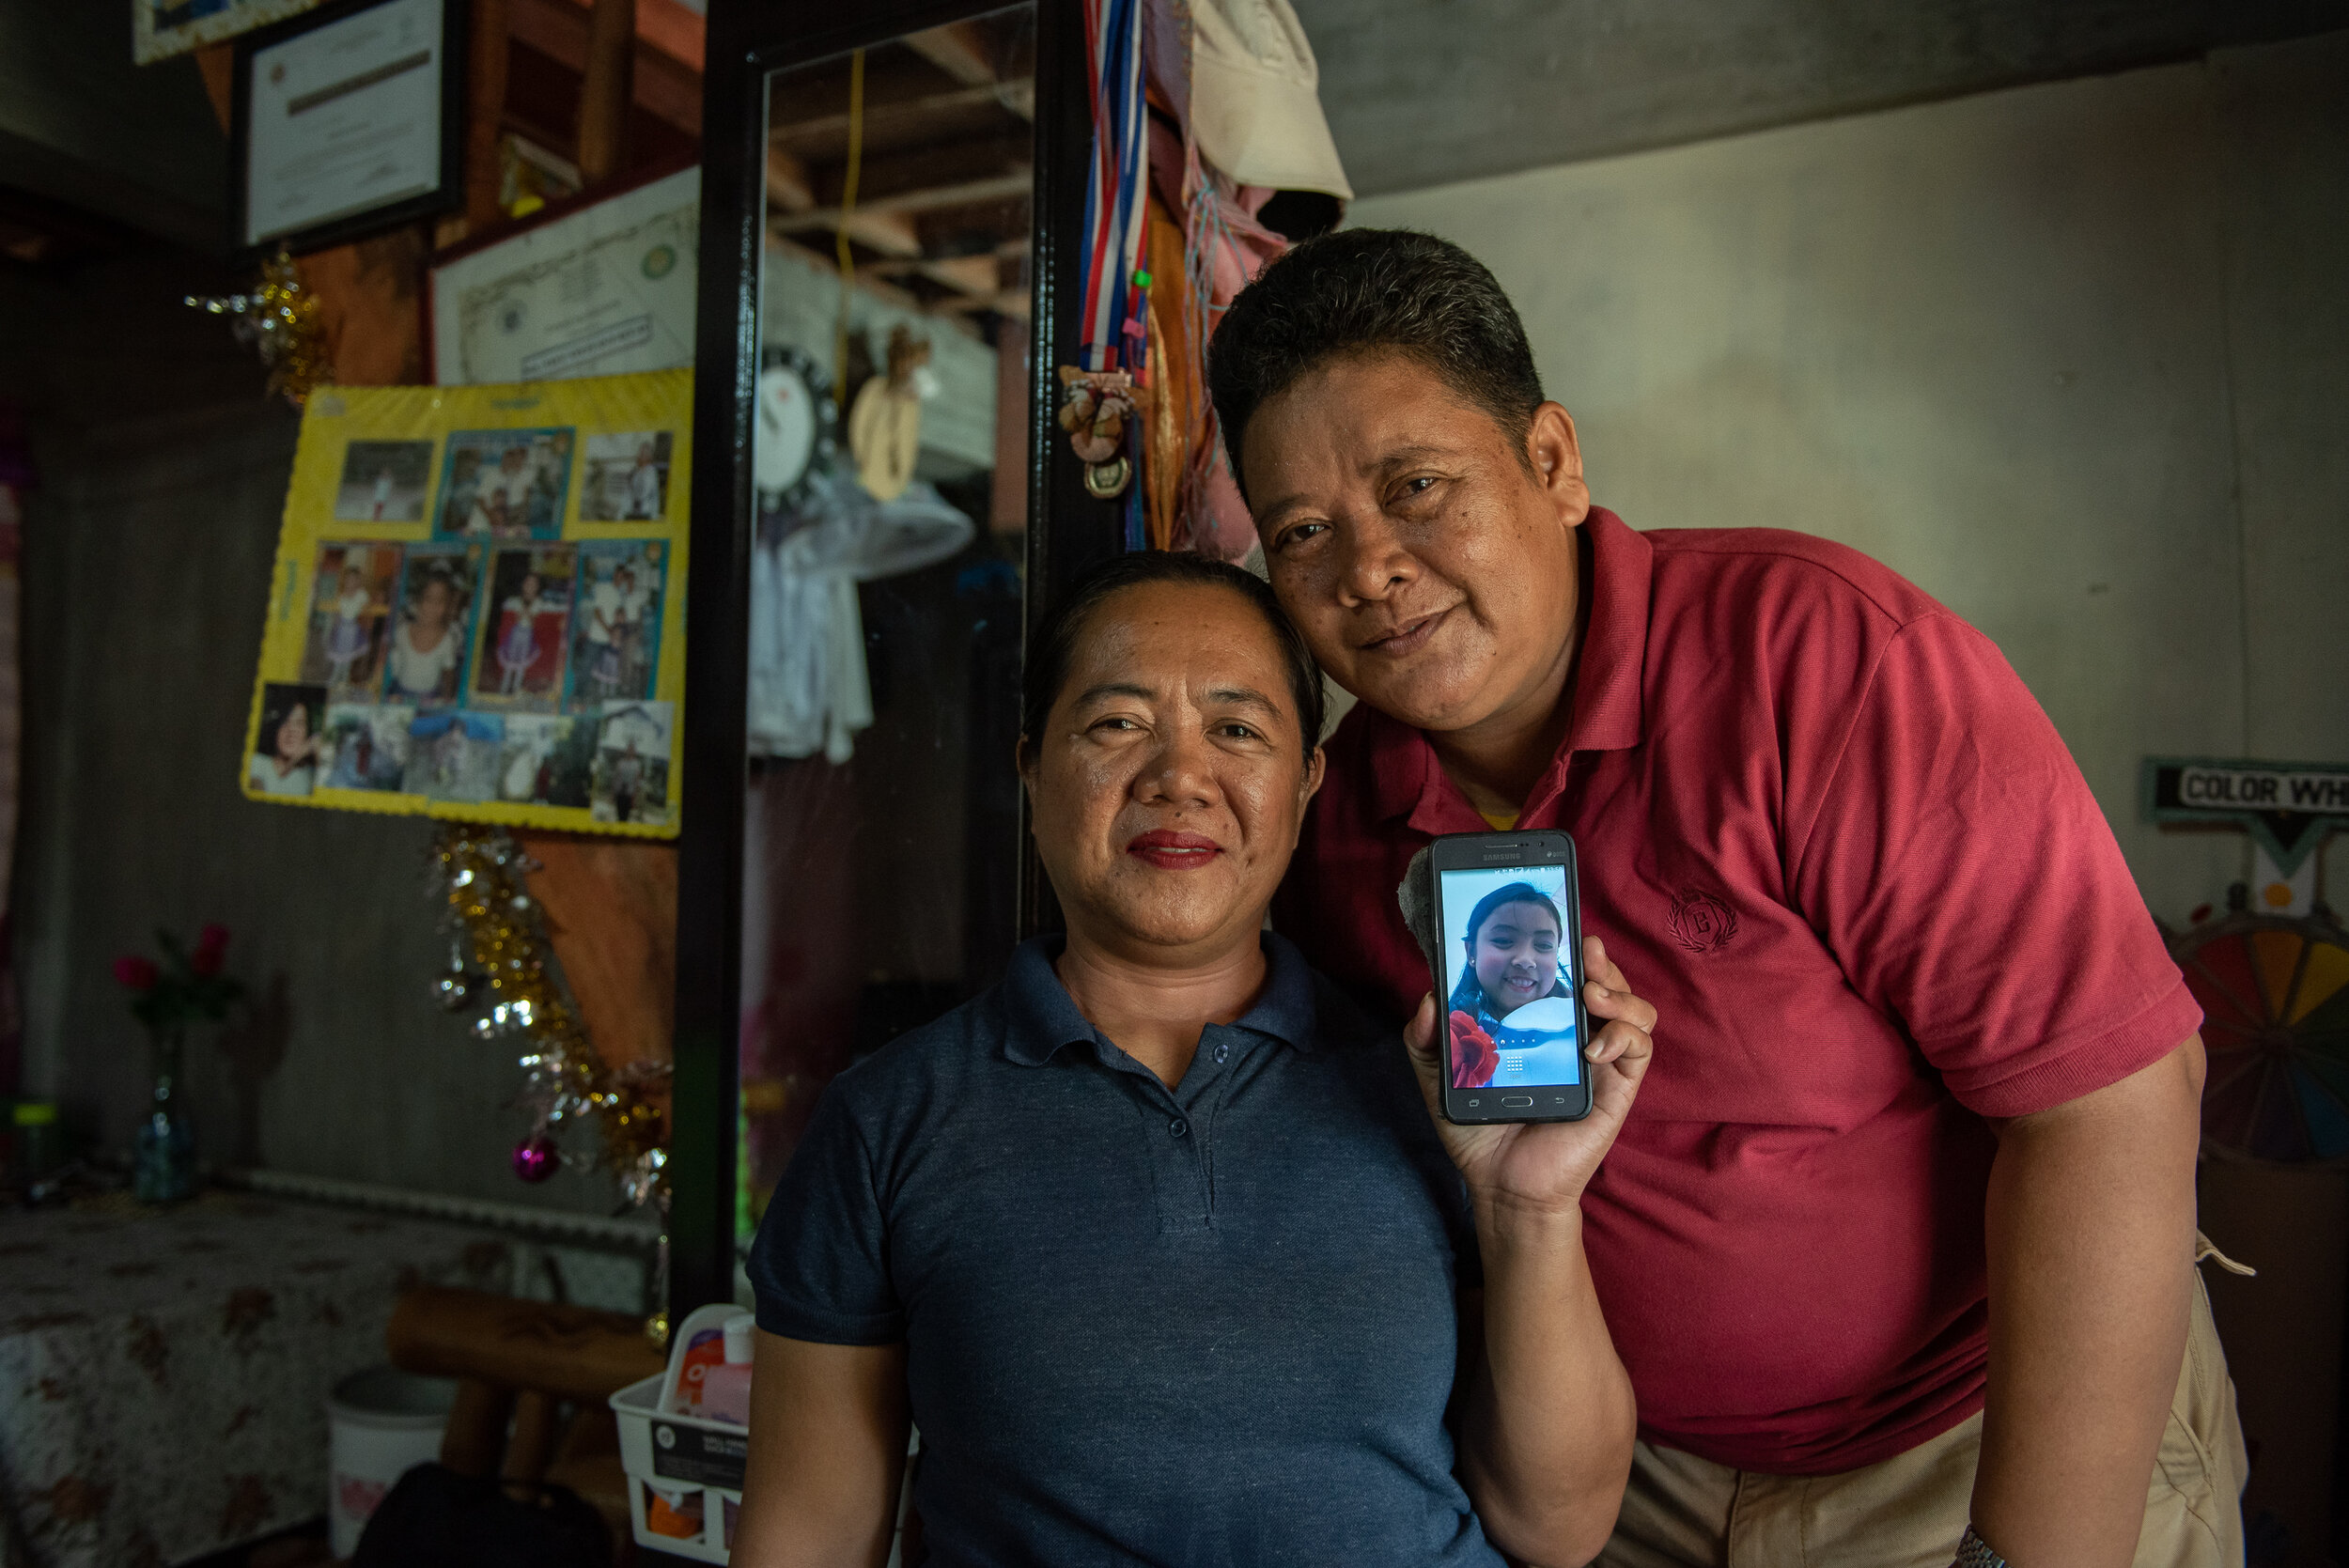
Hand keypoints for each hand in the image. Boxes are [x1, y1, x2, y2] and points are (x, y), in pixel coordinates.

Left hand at [1404, 935, 1655, 1216]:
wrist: (1500, 1183)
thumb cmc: (1479, 1127)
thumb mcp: (1441, 1075)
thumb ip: (1426, 1036)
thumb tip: (1430, 997)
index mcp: (1544, 1026)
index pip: (1568, 976)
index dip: (1573, 951)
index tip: (1564, 932)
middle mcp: (1579, 1037)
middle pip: (1610, 983)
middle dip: (1603, 962)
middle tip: (1584, 954)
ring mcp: (1601, 1062)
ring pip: (1637, 1010)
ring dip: (1621, 991)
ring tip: (1591, 994)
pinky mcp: (1616, 1089)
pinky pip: (1640, 1050)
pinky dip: (1624, 1037)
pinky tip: (1594, 1046)